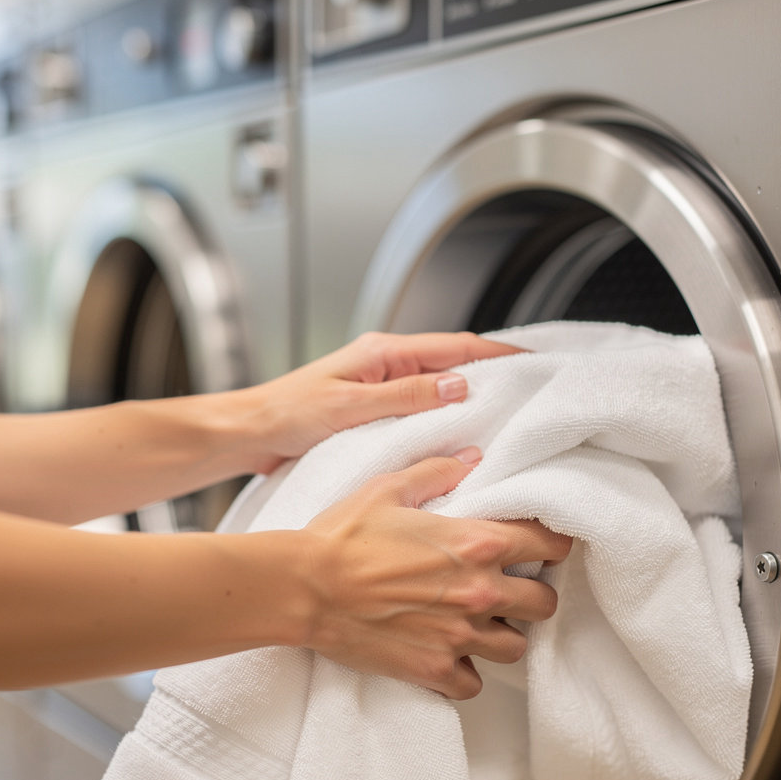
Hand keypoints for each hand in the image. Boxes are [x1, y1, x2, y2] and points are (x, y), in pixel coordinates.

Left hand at [243, 332, 521, 473]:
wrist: (249, 433)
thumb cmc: (287, 414)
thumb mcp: (352, 407)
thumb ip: (406, 396)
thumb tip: (459, 386)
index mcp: (382, 352)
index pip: (453, 346)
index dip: (495, 354)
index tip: (530, 362)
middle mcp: (384, 364)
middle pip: (450, 362)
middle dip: (490, 372)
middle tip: (529, 388)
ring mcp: (379, 386)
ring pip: (437, 385)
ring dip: (468, 395)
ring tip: (504, 411)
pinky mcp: (371, 409)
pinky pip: (418, 407)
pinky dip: (442, 414)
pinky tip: (457, 431)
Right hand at [299, 450, 571, 699]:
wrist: (304, 588)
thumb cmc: (343, 536)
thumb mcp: (388, 488)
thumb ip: (437, 471)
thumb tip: (470, 458)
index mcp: (477, 544)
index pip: (551, 545)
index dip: (552, 544)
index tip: (540, 547)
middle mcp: (479, 593)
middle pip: (545, 604)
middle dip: (532, 595)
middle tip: (508, 588)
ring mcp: (459, 636)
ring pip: (516, 648)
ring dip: (502, 635)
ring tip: (478, 624)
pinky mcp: (434, 669)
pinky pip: (473, 683)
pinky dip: (465, 672)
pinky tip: (447, 654)